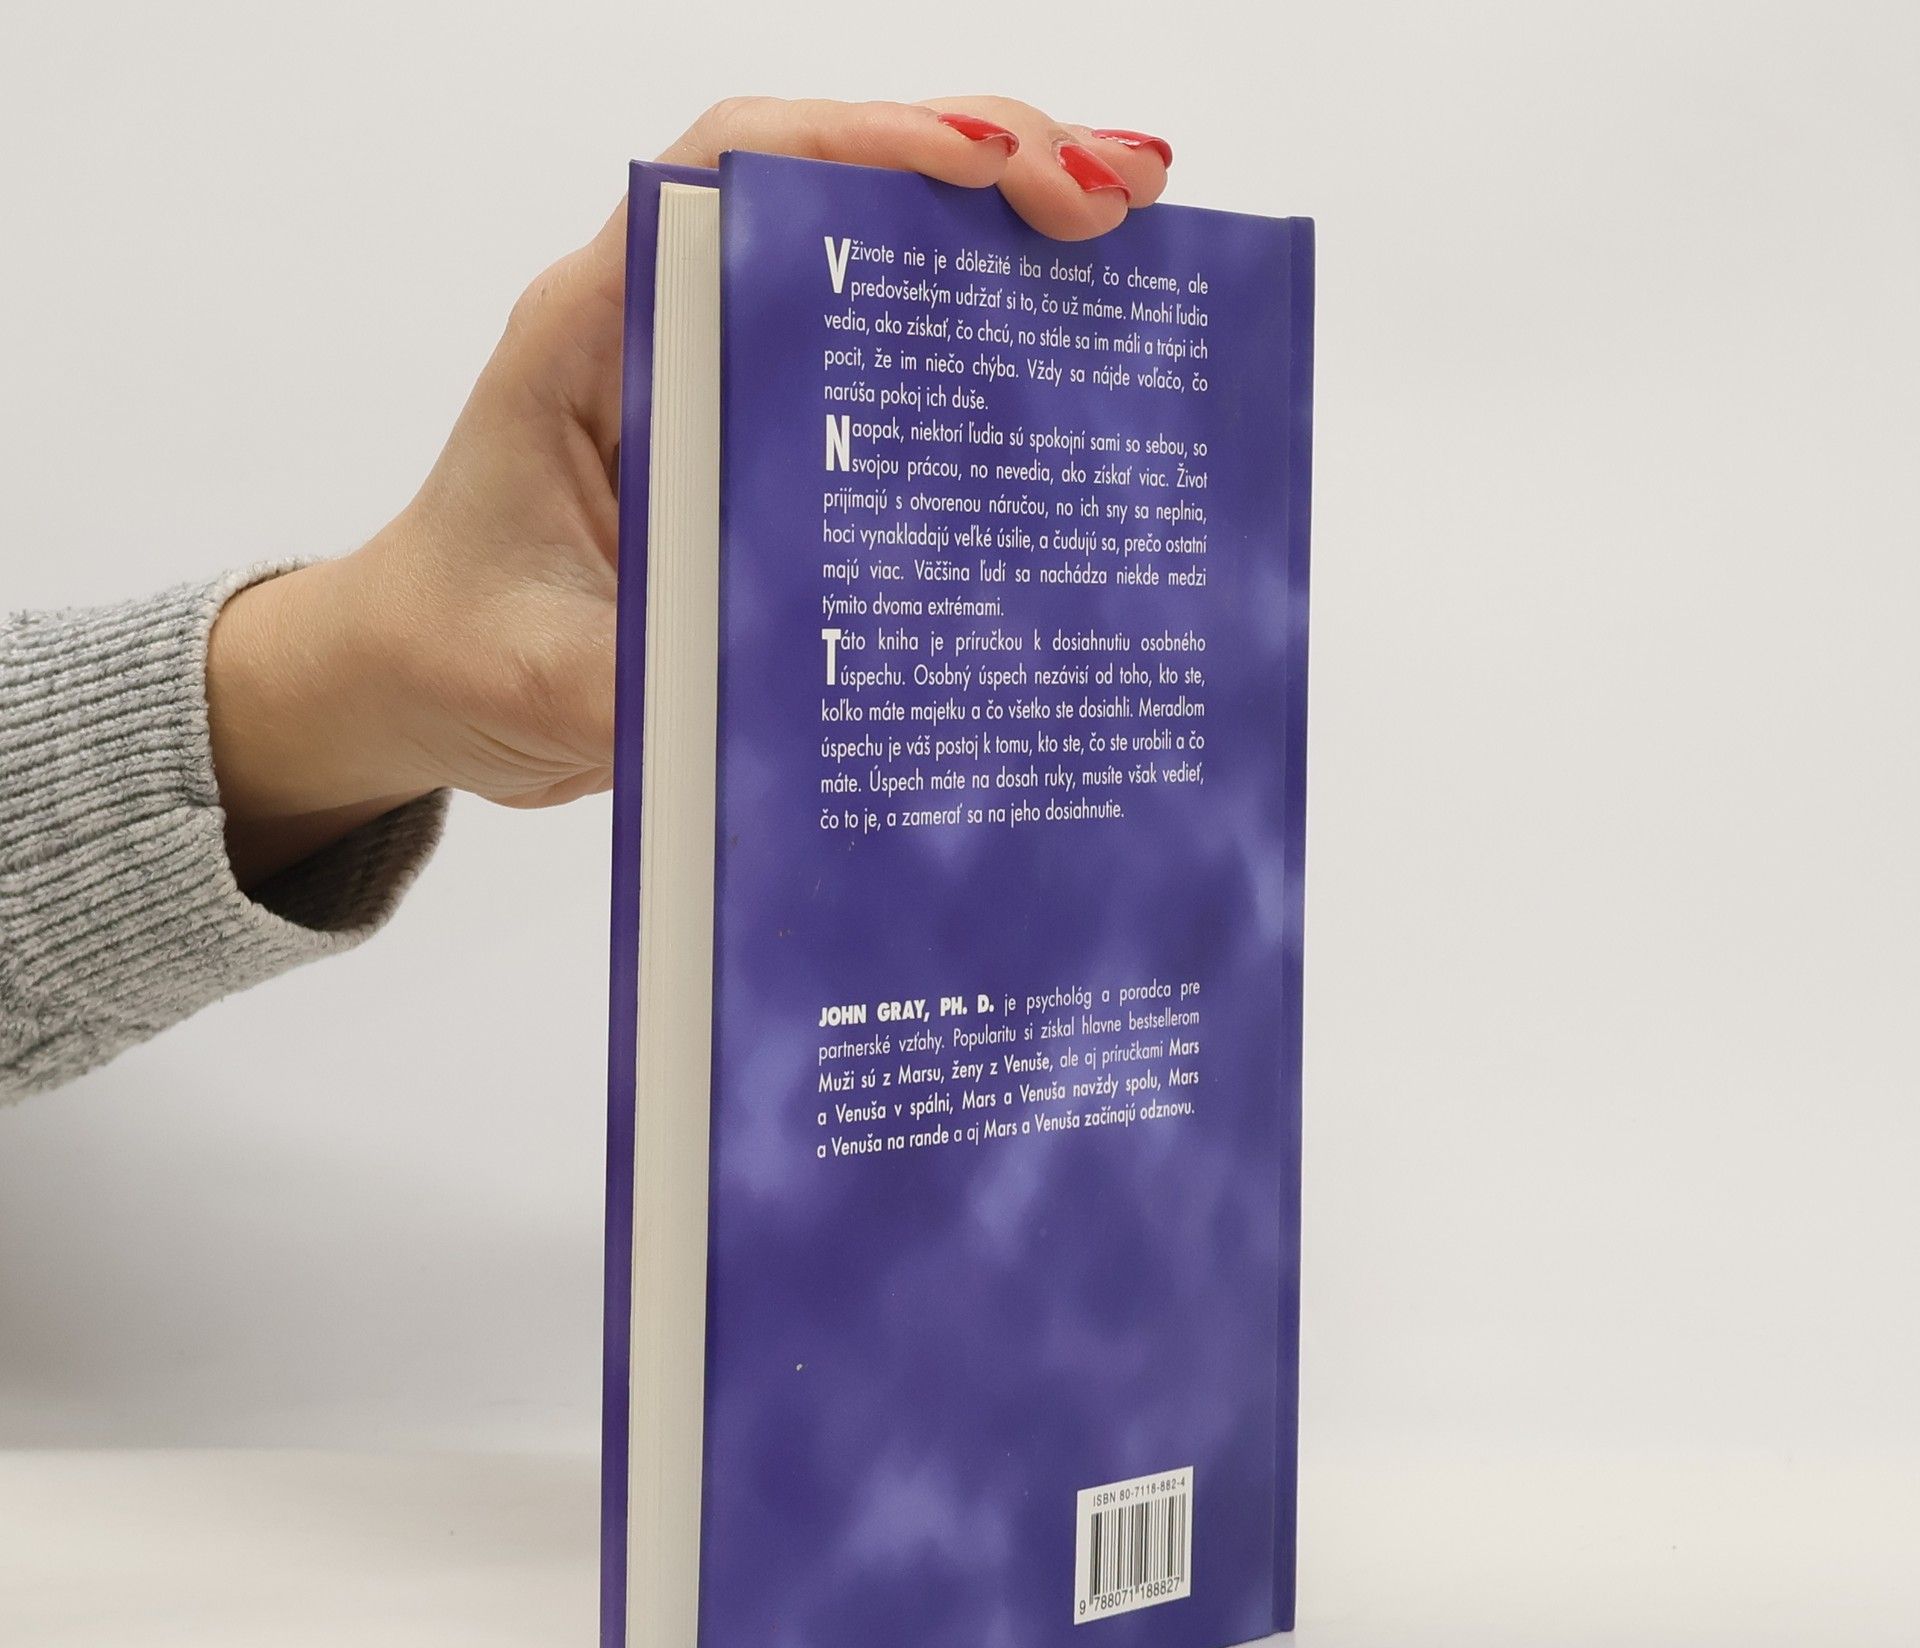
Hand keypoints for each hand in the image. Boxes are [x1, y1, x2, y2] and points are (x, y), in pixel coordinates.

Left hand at [207, 98, 1172, 885]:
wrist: (422, 687)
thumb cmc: (454, 651)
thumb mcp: (548, 681)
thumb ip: (658, 684)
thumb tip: (800, 710)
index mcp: (594, 335)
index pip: (731, 173)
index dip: (869, 146)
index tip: (994, 174)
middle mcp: (665, 329)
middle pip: (831, 187)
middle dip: (987, 165)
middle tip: (1123, 196)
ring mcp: (720, 380)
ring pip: (870, 263)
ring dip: (1000, 245)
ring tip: (1134, 251)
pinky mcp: (761, 445)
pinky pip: (878, 369)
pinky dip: (976, 352)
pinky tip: (1069, 373)